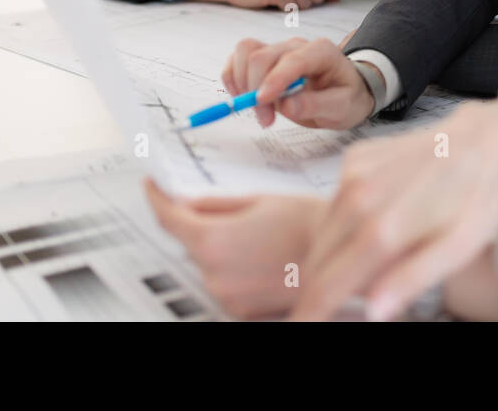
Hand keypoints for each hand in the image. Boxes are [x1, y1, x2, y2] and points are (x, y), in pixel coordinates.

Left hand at [144, 179, 324, 318]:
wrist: (343, 257)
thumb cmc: (308, 225)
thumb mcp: (258, 200)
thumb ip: (216, 204)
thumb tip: (188, 203)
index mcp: (212, 240)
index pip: (168, 217)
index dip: (157, 198)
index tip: (154, 187)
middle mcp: (213, 274)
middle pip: (190, 241)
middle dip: (198, 221)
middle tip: (225, 207)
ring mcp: (227, 296)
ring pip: (208, 262)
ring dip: (218, 245)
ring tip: (256, 231)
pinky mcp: (241, 310)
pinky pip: (225, 282)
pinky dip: (233, 266)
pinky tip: (260, 253)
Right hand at [223, 37, 374, 129]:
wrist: (346, 92)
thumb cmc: (347, 97)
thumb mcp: (342, 107)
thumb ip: (317, 105)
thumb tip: (287, 106)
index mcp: (321, 51)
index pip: (292, 60)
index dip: (274, 80)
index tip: (263, 103)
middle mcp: (297, 45)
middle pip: (262, 56)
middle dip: (256, 89)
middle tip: (265, 119)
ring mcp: (279, 49)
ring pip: (245, 51)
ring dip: (242, 81)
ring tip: (257, 108)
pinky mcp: (266, 59)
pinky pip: (238, 58)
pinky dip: (233, 76)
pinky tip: (243, 96)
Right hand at [290, 101, 497, 320]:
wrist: (480, 137)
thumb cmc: (475, 198)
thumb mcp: (459, 246)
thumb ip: (413, 279)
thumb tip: (373, 313)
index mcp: (384, 226)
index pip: (327, 284)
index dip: (309, 314)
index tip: (301, 328)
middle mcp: (358, 196)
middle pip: (317, 261)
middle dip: (317, 290)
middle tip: (336, 308)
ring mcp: (351, 172)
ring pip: (322, 234)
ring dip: (331, 258)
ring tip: (366, 265)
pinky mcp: (352, 158)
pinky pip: (333, 205)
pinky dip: (343, 225)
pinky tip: (373, 223)